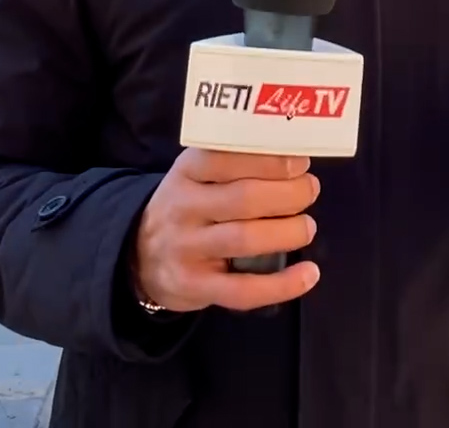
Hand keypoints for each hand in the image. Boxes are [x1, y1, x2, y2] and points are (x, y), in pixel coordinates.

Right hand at [132, 148, 321, 313]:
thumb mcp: (197, 176)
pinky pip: (243, 290)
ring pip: (245, 239)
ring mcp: (186, 249)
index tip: (301, 164)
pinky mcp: (194, 286)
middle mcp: (183, 207)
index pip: (229, 158)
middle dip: (289, 195)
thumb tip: (295, 157)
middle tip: (310, 192)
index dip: (272, 161)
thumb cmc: (188, 207)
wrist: (138, 255)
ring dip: (288, 232)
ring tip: (307, 227)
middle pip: (244, 198)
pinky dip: (282, 285)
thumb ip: (236, 163)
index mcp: (186, 172)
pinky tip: (309, 274)